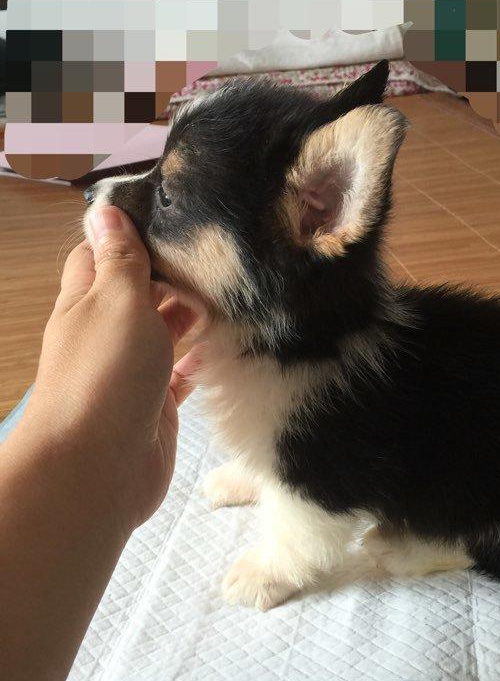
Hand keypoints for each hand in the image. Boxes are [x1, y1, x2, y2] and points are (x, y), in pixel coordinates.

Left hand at [18, 206, 202, 537]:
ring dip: (191, 316)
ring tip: (233, 294)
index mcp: (86, 302)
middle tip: (219, 255)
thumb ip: (120, 260)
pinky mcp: (155, 406)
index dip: (131, 233)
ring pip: (163, 332)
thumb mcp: (117, 301)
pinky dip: (200, 359)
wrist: (96, 470)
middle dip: (172, 274)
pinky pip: (180, 374)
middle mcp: (105, 333)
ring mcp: (130, 372)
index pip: (102, 254)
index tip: (175, 216)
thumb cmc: (105, 374)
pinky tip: (226, 346)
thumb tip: (104, 210)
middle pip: (138, 292)